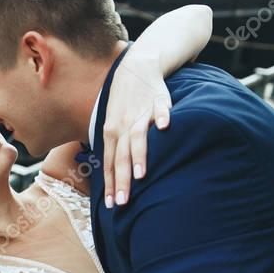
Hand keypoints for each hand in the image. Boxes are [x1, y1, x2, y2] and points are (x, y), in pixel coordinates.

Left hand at [102, 51, 172, 207]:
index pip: (108, 163)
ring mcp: (140, 113)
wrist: (135, 67)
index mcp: (111, 132)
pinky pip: (160, 109)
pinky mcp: (157, 100)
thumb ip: (114, 146)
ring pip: (137, 137)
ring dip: (139, 156)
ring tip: (141, 176)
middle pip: (120, 156)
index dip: (110, 184)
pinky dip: (162, 117)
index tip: (111, 205)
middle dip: (121, 181)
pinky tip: (165, 127)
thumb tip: (112, 174)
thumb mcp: (112, 123)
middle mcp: (122, 125)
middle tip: (123, 202)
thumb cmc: (123, 101)